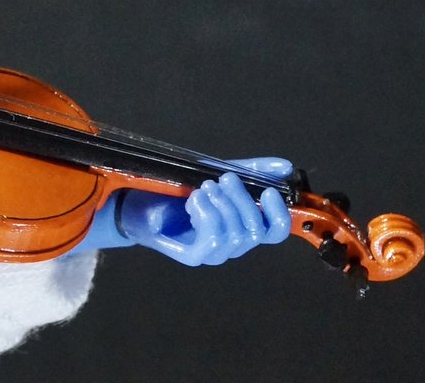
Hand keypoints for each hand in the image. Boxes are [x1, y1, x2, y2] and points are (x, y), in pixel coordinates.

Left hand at [118, 157, 292, 265]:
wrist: (138, 200)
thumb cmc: (179, 189)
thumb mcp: (216, 173)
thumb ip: (251, 170)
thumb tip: (285, 166)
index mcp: (242, 225)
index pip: (274, 231)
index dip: (279, 214)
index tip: (270, 190)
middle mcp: (233, 244)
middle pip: (255, 230)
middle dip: (241, 200)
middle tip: (222, 179)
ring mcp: (213, 253)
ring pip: (235, 236)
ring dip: (221, 206)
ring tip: (203, 188)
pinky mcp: (193, 256)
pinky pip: (213, 241)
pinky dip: (207, 215)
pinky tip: (194, 201)